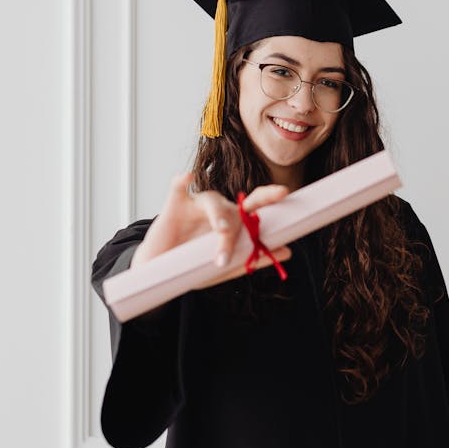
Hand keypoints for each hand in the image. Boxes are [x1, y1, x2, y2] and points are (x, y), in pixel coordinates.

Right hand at [130, 171, 291, 286]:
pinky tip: (187, 177)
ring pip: (213, 201)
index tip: (286, 193)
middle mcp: (218, 209)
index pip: (257, 207)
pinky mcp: (174, 206)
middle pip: (241, 201)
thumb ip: (253, 258)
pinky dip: (181, 181)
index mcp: (233, 221)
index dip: (272, 198)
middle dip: (262, 196)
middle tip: (277, 194)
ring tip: (224, 231)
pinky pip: (177, 188)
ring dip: (220, 215)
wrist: (160, 270)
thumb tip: (288, 251)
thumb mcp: (224, 267)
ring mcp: (196, 206)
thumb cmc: (192, 264)